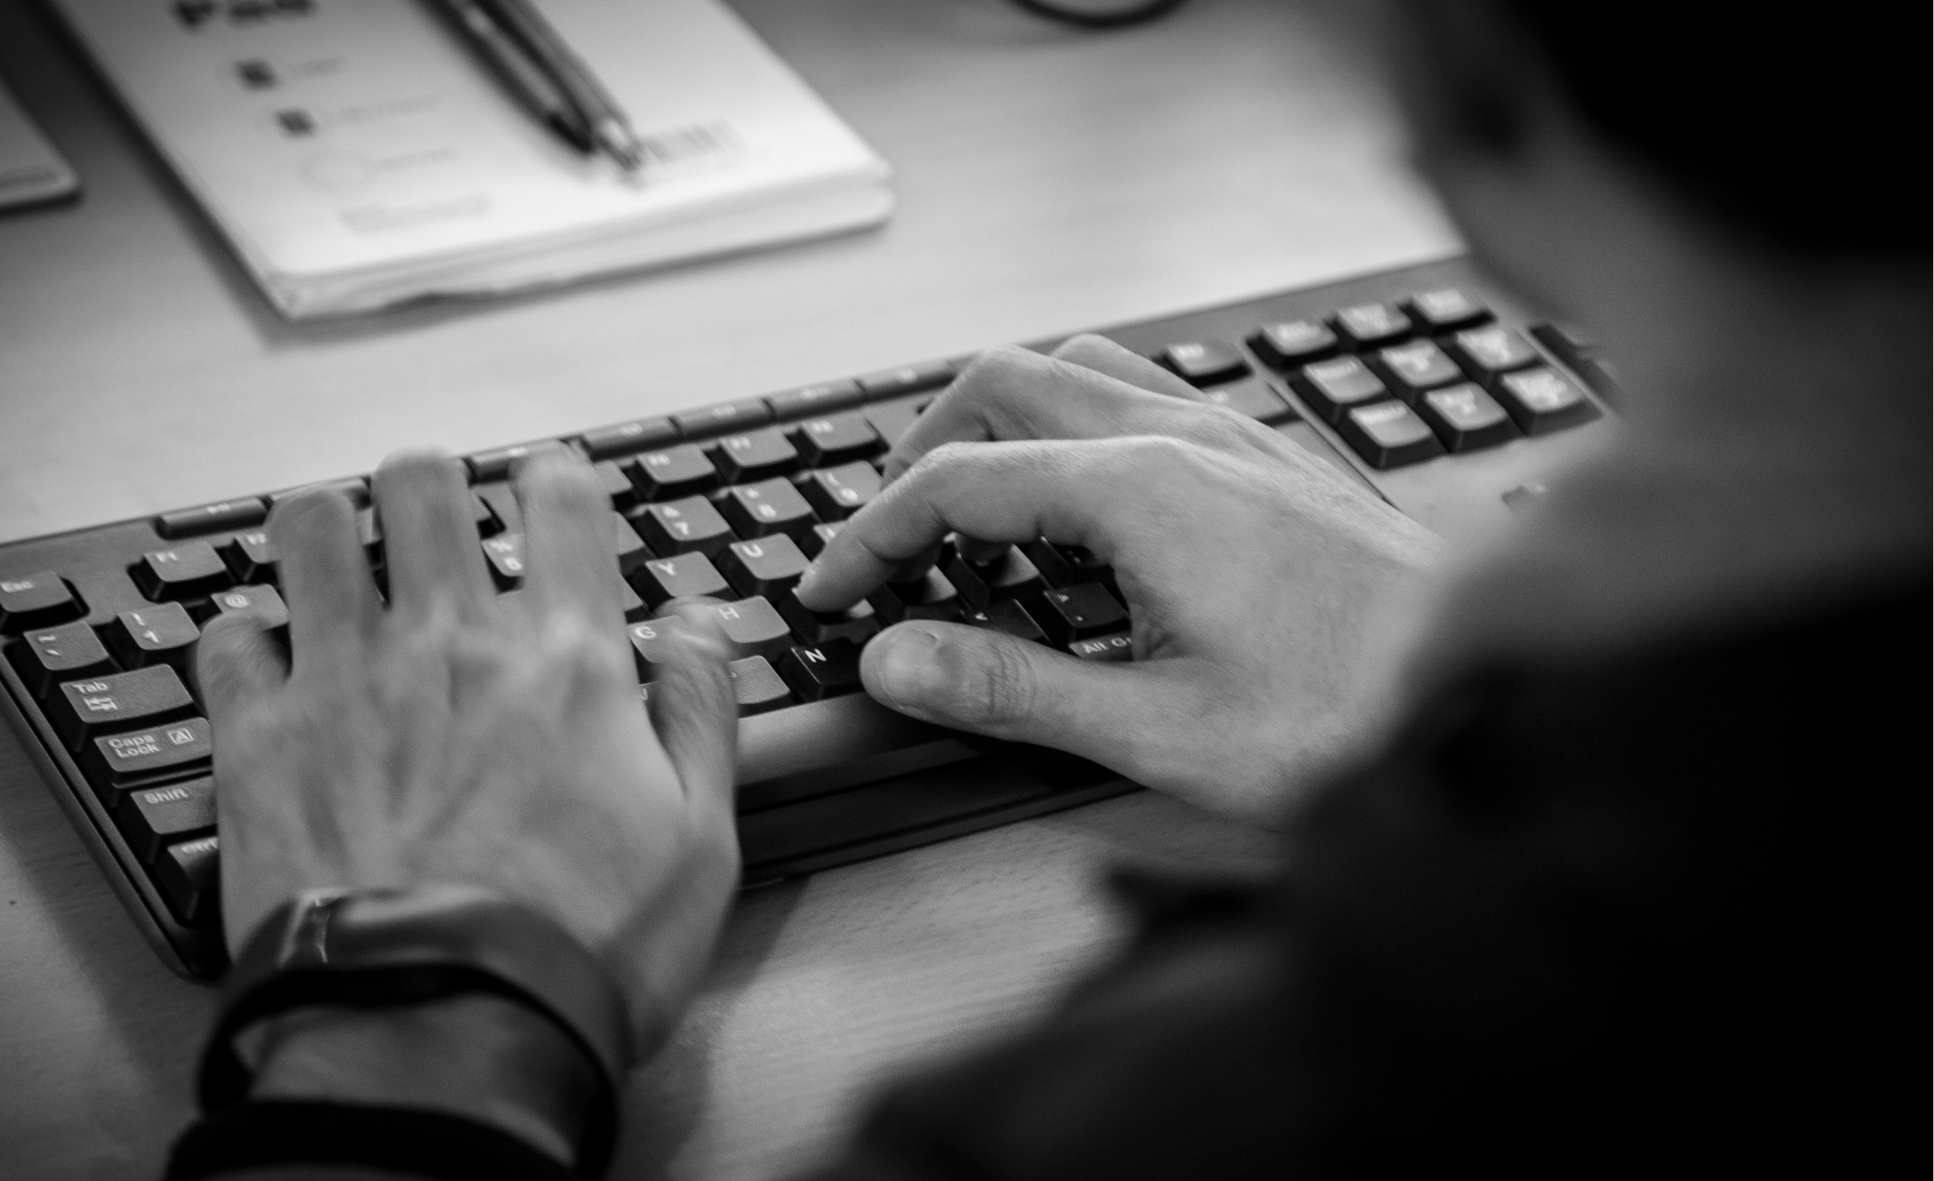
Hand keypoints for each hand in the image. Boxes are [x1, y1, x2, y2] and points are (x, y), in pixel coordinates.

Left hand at [197, 447, 738, 1056]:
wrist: (443, 1034)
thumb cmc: (578, 948)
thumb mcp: (701, 836)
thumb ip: (701, 709)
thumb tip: (698, 622)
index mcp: (564, 659)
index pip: (560, 496)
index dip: (557, 479)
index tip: (551, 498)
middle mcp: (450, 646)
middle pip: (423, 482)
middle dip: (432, 485)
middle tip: (437, 523)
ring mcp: (344, 682)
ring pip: (313, 527)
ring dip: (331, 532)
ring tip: (343, 566)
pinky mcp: (259, 742)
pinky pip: (228, 636)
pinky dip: (246, 634)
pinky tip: (268, 659)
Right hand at [797, 337, 1439, 822]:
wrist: (1487, 695)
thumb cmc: (1349, 716)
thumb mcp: (1158, 728)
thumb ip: (1009, 687)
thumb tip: (894, 657)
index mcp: (1142, 490)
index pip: (957, 482)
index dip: (871, 535)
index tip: (831, 592)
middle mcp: (1185, 437)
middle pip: (1004, 382)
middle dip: (921, 448)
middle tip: (884, 535)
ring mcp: (1234, 436)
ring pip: (1077, 370)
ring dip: (1000, 423)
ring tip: (970, 514)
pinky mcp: (1269, 459)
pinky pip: (1142, 395)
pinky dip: (1073, 430)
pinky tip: (1085, 515)